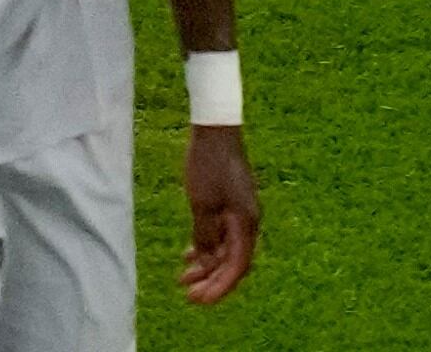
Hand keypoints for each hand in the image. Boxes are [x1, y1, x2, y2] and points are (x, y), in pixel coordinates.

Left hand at [181, 126, 260, 304]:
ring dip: (206, 266)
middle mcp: (247, 220)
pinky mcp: (230, 203)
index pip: (237, 267)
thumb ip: (206, 236)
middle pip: (233, 262)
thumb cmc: (209, 165)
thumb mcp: (202, 205)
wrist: (215, 130)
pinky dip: (206, 247)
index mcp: (246, 222)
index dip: (219, 287)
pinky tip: (189, 254)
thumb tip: (209, 263)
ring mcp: (239, 211)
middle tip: (188, 295)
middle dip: (212, 281)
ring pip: (225, 249)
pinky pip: (221, 234)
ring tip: (183, 278)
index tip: (198, 301)